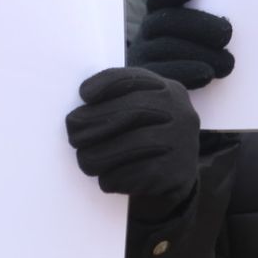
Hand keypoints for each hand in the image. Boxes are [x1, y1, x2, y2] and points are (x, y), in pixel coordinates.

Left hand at [66, 67, 198, 209]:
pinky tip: (106, 179)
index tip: (84, 95)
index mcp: (168, 90)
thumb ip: (114, 103)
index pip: (134, 79)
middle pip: (134, 110)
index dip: (106, 84)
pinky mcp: (178, 172)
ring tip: (85, 161)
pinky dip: (116, 177)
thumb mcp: (137, 112)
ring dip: (101, 154)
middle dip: (97, 121)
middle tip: (73, 135)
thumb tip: (79, 117)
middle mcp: (181, 112)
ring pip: (135, 144)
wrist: (172, 179)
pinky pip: (140, 173)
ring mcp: (183, 142)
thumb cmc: (144, 138)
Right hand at [128, 0, 233, 89]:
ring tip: (227, 63)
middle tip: (226, 34)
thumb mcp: (198, 34)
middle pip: (167, 20)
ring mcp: (142, 55)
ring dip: (200, 53)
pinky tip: (207, 74)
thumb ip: (208, 21)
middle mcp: (147, 31)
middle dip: (199, 25)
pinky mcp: (145, 80)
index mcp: (160, 13)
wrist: (166, 95)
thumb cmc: (196, 57)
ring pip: (166, 47)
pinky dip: (187, 71)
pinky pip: (162, 73)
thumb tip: (229, 24)